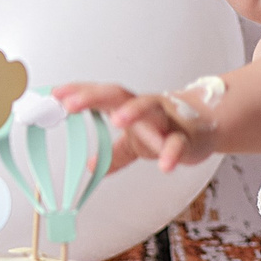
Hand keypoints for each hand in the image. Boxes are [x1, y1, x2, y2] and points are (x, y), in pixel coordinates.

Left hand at [56, 82, 215, 173]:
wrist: (205, 128)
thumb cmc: (166, 129)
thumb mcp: (135, 143)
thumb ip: (114, 154)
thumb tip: (90, 166)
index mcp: (129, 107)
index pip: (99, 95)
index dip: (77, 93)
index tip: (54, 94)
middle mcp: (146, 107)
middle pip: (118, 94)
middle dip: (94, 97)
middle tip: (71, 104)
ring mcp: (167, 119)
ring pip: (151, 107)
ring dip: (134, 111)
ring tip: (117, 119)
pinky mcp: (186, 136)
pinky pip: (178, 143)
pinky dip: (171, 153)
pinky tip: (165, 164)